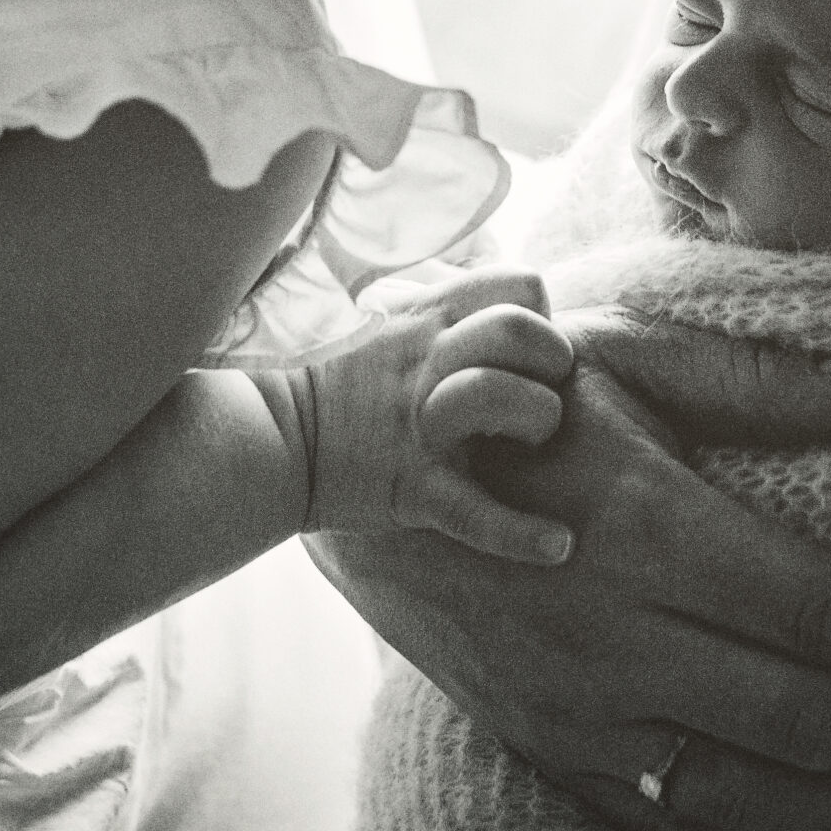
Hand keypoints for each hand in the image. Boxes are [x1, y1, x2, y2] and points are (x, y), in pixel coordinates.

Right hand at [266, 268, 575, 565]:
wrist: (270, 437)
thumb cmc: (336, 381)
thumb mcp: (388, 319)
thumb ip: (440, 301)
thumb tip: (487, 295)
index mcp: (430, 318)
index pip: (519, 283)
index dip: (539, 312)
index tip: (528, 347)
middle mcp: (430, 362)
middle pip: (520, 330)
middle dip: (554, 360)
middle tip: (541, 391)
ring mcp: (422, 425)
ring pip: (504, 399)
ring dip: (538, 423)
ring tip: (531, 446)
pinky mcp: (413, 487)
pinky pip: (477, 512)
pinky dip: (524, 535)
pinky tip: (560, 546)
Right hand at [309, 307, 830, 830]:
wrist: (343, 467)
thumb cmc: (497, 389)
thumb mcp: (628, 348)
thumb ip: (769, 380)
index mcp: (648, 530)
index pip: (829, 611)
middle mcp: (618, 639)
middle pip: (811, 719)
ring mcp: (580, 713)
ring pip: (755, 796)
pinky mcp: (552, 749)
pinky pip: (679, 829)